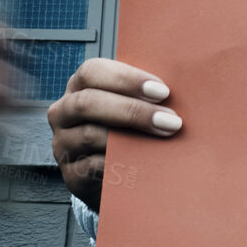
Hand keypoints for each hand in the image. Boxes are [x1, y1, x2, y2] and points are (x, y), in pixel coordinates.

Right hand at [46, 57, 177, 212]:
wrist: (119, 174)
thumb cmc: (132, 130)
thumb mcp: (135, 105)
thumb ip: (145, 93)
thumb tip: (183, 85)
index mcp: (80, 86)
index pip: (93, 72)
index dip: (127, 79)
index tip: (162, 92)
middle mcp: (64, 112)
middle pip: (88, 103)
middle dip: (133, 110)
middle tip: (171, 120)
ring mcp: (63, 144)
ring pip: (91, 135)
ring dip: (132, 137)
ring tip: (165, 139)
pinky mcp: (71, 174)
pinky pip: (93, 167)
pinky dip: (122, 163)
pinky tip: (146, 163)